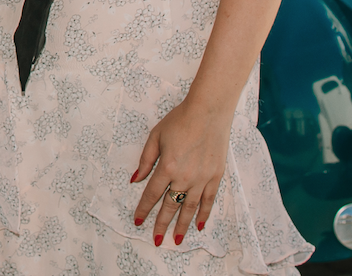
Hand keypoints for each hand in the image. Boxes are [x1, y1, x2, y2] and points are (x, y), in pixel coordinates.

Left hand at [131, 98, 230, 245]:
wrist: (208, 111)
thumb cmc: (180, 120)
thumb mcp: (156, 136)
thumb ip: (146, 160)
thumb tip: (136, 179)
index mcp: (167, 166)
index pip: (152, 194)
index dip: (144, 208)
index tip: (138, 221)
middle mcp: (185, 177)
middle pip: (170, 206)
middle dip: (162, 224)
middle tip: (157, 239)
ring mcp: (202, 178)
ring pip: (190, 208)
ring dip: (182, 225)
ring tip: (177, 240)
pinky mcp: (216, 176)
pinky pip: (209, 200)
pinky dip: (204, 214)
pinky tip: (199, 225)